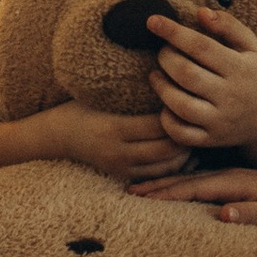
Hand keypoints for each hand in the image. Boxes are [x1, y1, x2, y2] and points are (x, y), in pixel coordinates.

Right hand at [35, 104, 185, 182]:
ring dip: (185, 153)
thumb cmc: (80, 108)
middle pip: (167, 149)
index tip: (189, 99)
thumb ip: (132, 93)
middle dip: (187, 135)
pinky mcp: (123, 176)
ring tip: (196, 133)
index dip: (178, 114)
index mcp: (114, 128)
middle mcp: (119, 153)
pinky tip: (184, 151)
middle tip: (200, 118)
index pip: (158, 125)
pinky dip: (173, 164)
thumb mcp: (103, 96)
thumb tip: (168, 79)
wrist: (56, 136)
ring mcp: (121, 168)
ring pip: (166, 166)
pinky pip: (156, 175)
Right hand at [131, 164, 256, 227]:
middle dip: (156, 185)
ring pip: (187, 179)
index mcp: (231, 182)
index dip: (167, 193)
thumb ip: (249, 214)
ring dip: (162, 183)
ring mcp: (224, 177)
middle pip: (183, 180)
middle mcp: (224, 176)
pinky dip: (177, 183)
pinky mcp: (226, 181)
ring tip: (138, 187)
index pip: (193, 187)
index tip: (143, 197)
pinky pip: (195, 180)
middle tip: (129, 190)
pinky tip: (165, 186)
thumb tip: (224, 215)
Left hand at [146, 5, 256, 165]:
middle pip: (187, 74)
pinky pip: (181, 134)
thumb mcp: (250, 46)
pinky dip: (166, 119)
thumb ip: (228, 26)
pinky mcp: (211, 140)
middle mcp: (231, 96)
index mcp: (240, 68)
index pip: (201, 46)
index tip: (152, 20)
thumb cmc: (253, 74)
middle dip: (166, 58)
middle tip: (162, 52)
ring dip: (161, 87)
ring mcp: (220, 121)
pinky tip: (166, 104)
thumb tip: (200, 12)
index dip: (173, 32)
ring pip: (181, 105)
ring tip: (156, 75)